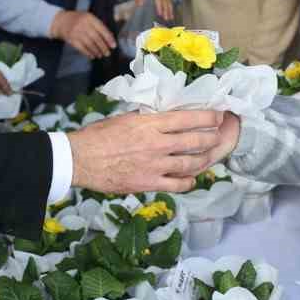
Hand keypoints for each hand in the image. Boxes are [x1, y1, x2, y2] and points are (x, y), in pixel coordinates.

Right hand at [49, 10, 115, 59]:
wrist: (60, 21)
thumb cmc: (78, 19)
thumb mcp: (88, 17)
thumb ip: (98, 25)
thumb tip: (110, 38)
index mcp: (89, 17)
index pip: (102, 29)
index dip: (109, 38)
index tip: (113, 46)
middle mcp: (83, 24)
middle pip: (96, 38)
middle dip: (103, 47)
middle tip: (107, 53)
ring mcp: (76, 31)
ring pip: (89, 44)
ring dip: (96, 51)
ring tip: (100, 55)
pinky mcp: (71, 39)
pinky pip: (81, 48)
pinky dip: (88, 53)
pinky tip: (92, 56)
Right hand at [69, 109, 237, 193]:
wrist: (81, 159)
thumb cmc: (98, 136)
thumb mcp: (124, 118)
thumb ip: (146, 118)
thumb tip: (162, 115)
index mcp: (151, 124)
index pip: (188, 118)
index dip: (208, 117)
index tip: (218, 116)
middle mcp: (157, 144)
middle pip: (196, 141)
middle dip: (212, 138)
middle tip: (218, 136)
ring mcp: (155, 165)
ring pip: (191, 163)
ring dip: (204, 159)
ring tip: (209, 157)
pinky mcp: (149, 183)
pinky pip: (177, 184)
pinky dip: (189, 181)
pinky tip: (192, 178)